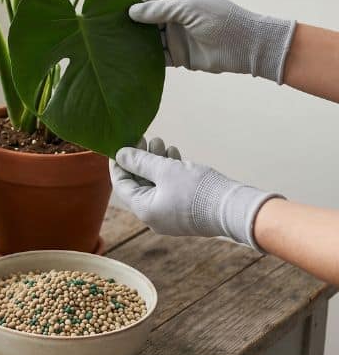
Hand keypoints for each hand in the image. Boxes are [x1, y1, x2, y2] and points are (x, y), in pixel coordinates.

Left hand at [110, 137, 281, 249]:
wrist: (236, 209)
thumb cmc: (198, 190)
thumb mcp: (165, 170)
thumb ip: (140, 161)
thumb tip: (120, 154)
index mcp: (144, 209)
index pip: (121, 184)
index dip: (119, 163)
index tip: (121, 144)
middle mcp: (153, 216)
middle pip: (139, 183)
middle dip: (141, 159)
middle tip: (144, 138)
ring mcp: (170, 215)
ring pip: (155, 184)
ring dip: (156, 162)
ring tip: (161, 142)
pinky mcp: (184, 210)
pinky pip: (169, 189)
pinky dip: (169, 172)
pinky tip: (173, 154)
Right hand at [129, 0, 295, 83]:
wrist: (246, 46)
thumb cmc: (221, 19)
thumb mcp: (189, 8)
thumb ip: (159, 10)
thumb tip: (131, 12)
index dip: (131, 4)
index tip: (113, 12)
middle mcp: (174, 16)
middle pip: (145, 20)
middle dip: (130, 25)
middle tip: (108, 32)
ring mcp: (175, 36)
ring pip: (148, 39)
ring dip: (135, 43)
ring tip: (114, 47)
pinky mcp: (177, 56)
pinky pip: (156, 56)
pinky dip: (145, 58)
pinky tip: (130, 60)